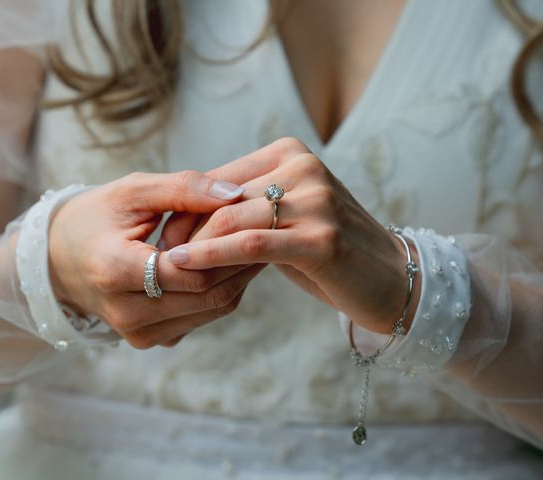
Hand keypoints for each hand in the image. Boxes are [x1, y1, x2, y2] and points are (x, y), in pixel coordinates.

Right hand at [48, 170, 265, 348]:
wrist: (60, 259)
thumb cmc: (96, 218)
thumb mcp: (132, 191)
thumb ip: (183, 189)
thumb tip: (235, 193)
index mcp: (114, 270)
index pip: (191, 269)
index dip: (229, 246)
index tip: (258, 221)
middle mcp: (126, 312)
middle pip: (208, 294)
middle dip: (242, 262)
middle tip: (268, 232)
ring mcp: (138, 333)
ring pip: (212, 309)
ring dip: (238, 277)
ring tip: (255, 244)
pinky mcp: (149, 340)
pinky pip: (201, 318)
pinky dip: (221, 291)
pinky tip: (229, 264)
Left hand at [164, 138, 417, 333]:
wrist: (388, 278)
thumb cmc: (329, 250)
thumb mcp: (287, 217)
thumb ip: (249, 206)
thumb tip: (193, 212)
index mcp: (292, 154)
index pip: (221, 179)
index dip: (186, 209)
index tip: (160, 235)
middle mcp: (304, 168)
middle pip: (222, 197)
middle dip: (184, 229)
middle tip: (153, 256)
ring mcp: (317, 201)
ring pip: (234, 219)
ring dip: (194, 246)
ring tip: (165, 268)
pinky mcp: (322, 237)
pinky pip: (253, 244)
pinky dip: (215, 256)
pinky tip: (188, 267)